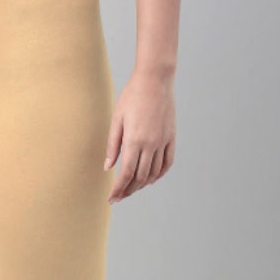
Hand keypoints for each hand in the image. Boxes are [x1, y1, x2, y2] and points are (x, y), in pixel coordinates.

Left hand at [104, 69, 175, 203]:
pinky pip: (167, 162)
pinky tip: (151, 179)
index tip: (112, 198)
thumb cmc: (132, 97)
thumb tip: (108, 167)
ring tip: (132, 188)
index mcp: (134, 141)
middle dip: (128, 190)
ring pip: (154, 173)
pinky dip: (159, 174)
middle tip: (119, 196)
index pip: (126, 174)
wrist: (155, 81)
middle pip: (140, 177)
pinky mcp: (171, 137)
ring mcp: (163, 142)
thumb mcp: (117, 120)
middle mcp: (151, 145)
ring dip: (142, 184)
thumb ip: (113, 145)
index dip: (119, 189)